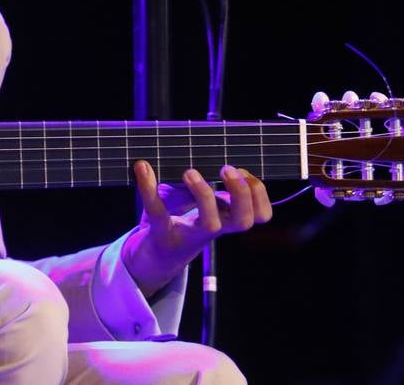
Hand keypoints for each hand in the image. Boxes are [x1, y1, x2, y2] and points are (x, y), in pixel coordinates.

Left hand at [121, 161, 272, 294]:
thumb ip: (209, 179)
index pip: (261, 215)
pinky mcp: (162, 233)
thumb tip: (210, 147)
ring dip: (204, 194)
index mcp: (227, 217)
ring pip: (211, 224)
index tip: (243, 170)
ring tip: (190, 172)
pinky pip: (158, 213)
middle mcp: (214, 228)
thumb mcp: (200, 199)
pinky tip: (143, 167)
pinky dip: (149, 189)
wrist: (153, 256)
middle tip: (228, 169)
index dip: (259, 193)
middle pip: (244, 221)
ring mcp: (189, 233)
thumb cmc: (181, 220)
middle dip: (242, 194)